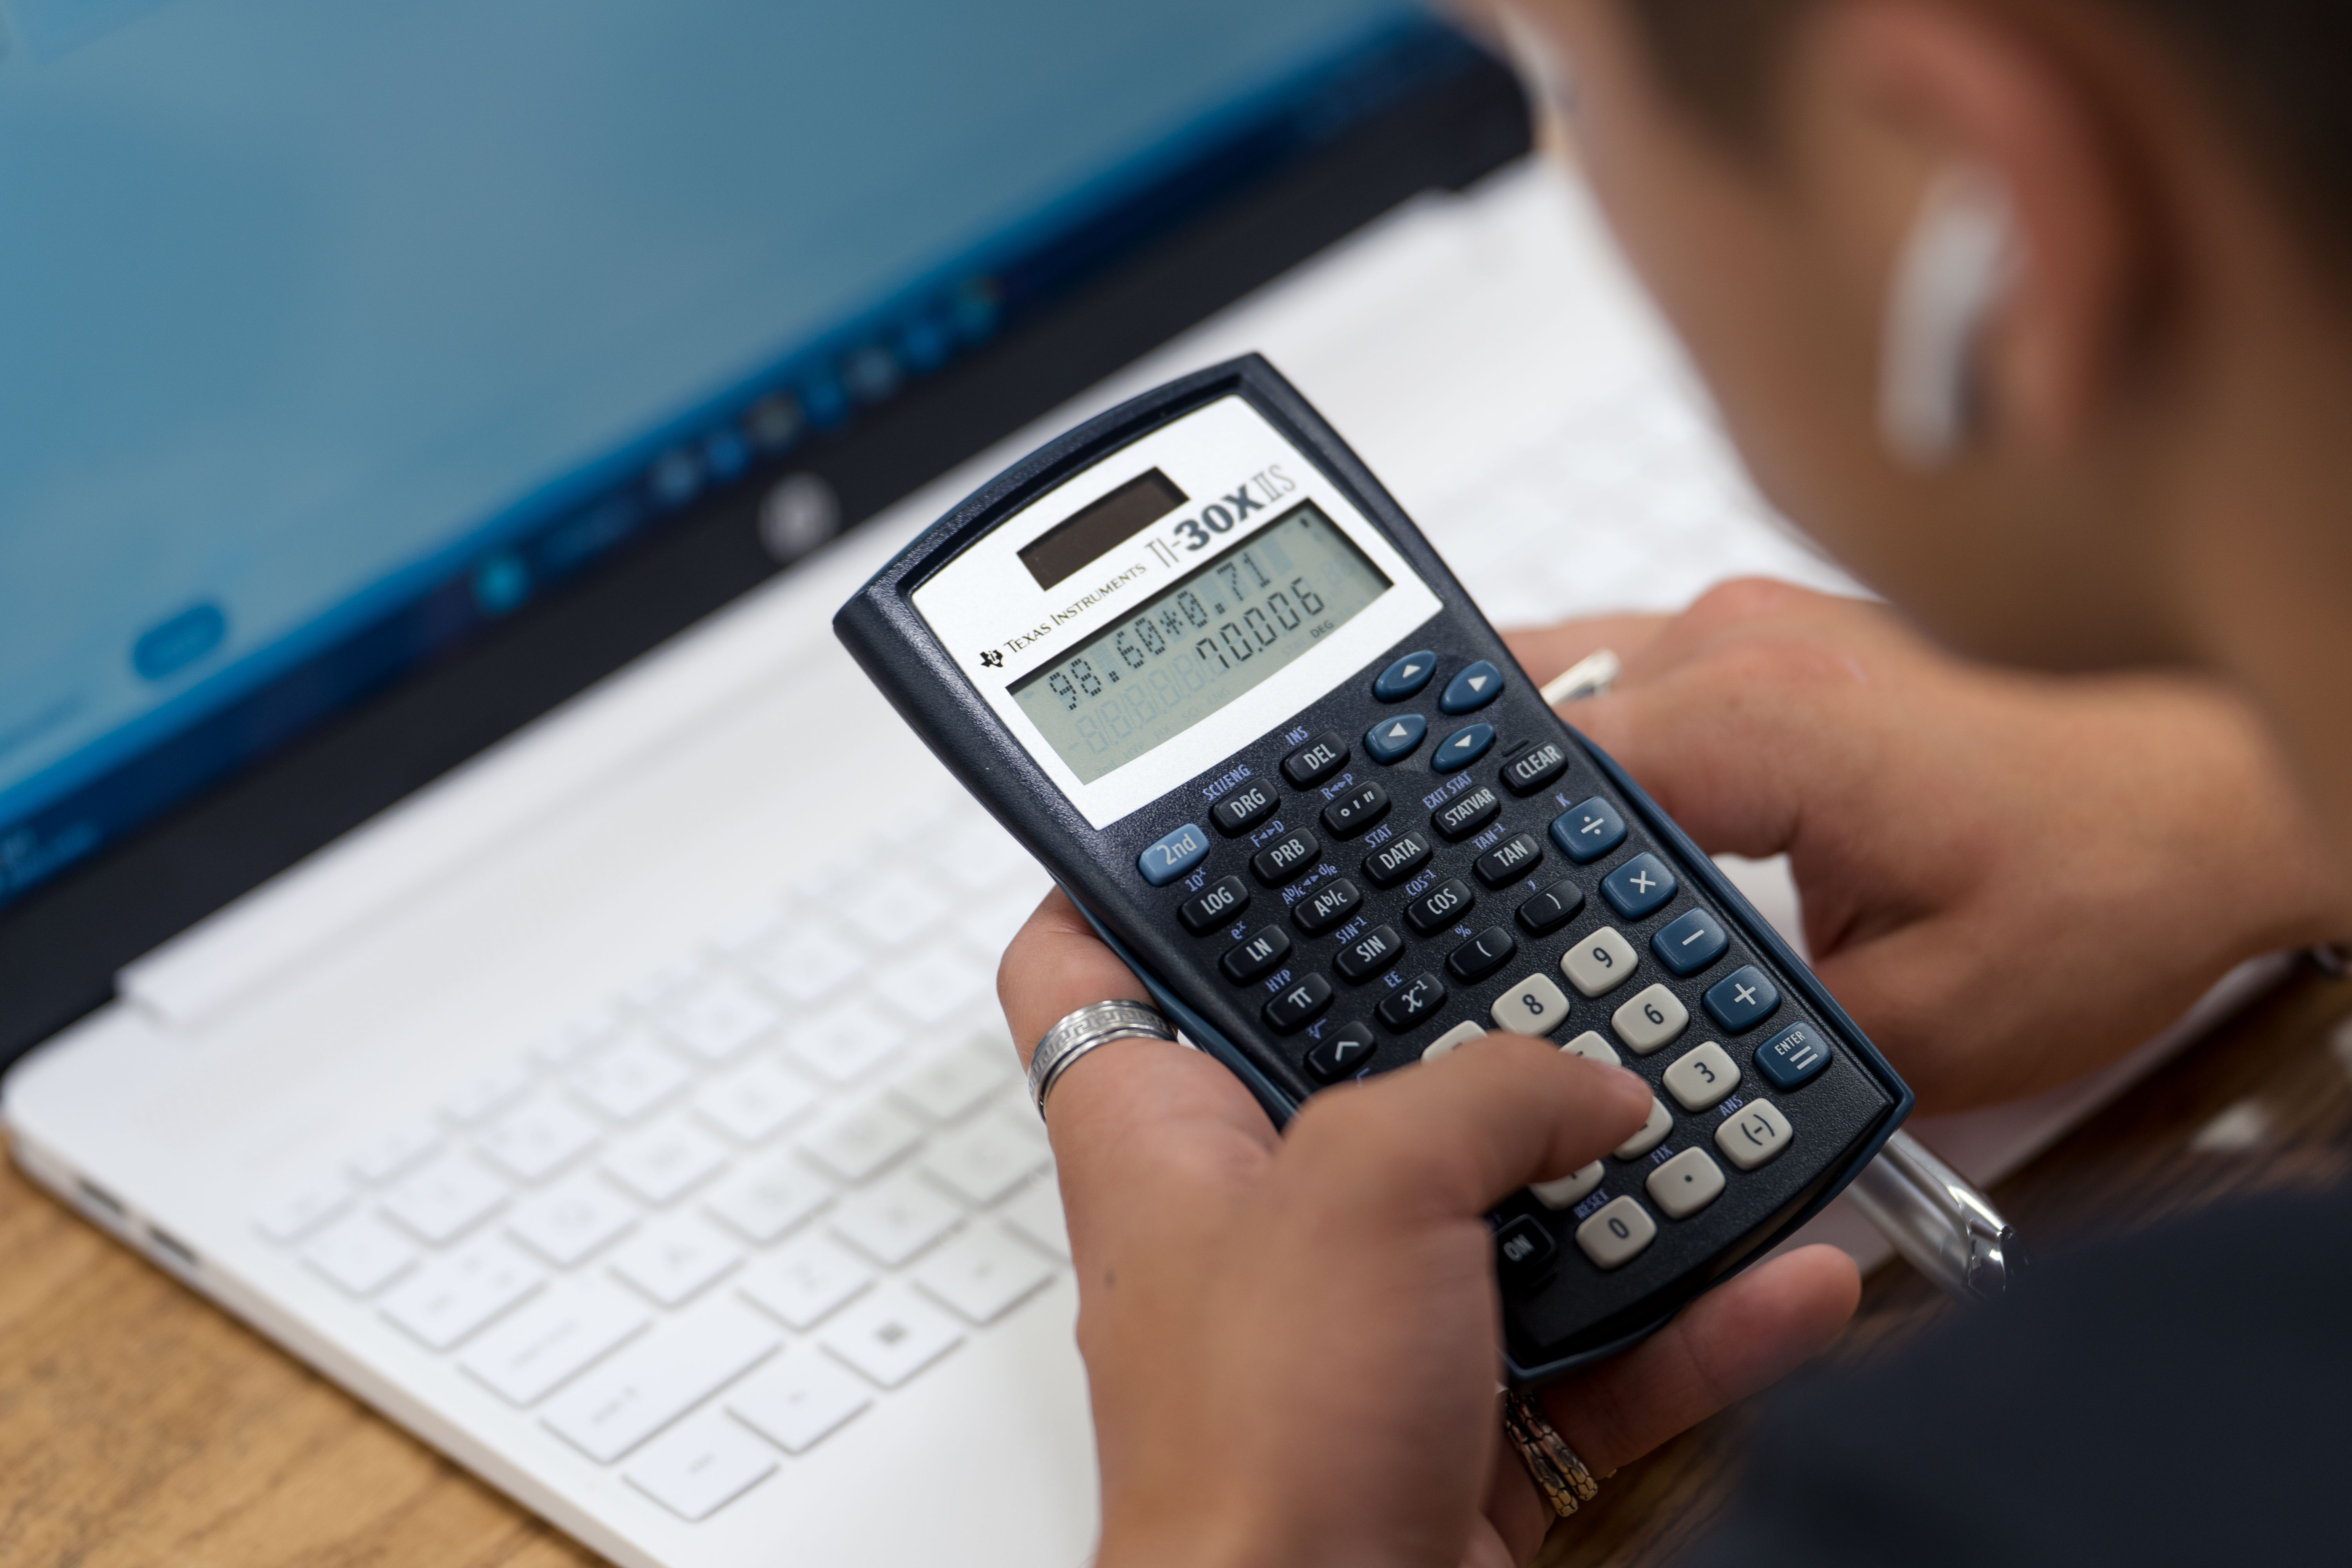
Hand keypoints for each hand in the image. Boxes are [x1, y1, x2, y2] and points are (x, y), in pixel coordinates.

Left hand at [999, 894, 1859, 1567]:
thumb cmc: (1256, 1453)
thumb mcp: (1364, 1188)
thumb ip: (1482, 1092)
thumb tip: (1586, 1085)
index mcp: (1166, 1134)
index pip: (1092, 956)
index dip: (1142, 867)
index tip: (1227, 799)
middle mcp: (1261, 1217)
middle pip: (1355, 1060)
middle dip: (1473, 1010)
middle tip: (1561, 935)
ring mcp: (1366, 1320)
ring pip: (1508, 1204)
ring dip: (1629, 1169)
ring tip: (1718, 1102)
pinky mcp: (1465, 1418)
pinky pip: (1605, 1341)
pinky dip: (1702, 1311)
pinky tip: (1788, 1266)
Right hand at [1505, 580, 2345, 1111]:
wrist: (2206, 808)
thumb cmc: (2097, 889)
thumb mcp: (1913, 1023)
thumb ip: (1746, 1036)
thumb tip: (1621, 1054)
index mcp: (1763, 719)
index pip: (1537, 771)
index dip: (1474, 861)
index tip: (1449, 936)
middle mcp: (1739, 640)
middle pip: (1521, 706)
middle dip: (1479, 815)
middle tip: (1462, 921)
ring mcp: (1748, 624)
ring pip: (1558, 682)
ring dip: (1531, 783)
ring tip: (1508, 884)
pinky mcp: (1762, 641)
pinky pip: (1621, 683)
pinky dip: (1587, 758)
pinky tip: (1583, 835)